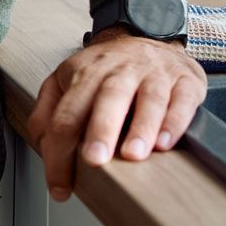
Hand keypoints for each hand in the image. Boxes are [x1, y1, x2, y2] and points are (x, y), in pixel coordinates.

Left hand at [26, 29, 205, 199]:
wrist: (150, 38)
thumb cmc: (107, 70)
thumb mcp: (69, 79)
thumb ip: (48, 109)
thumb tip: (40, 144)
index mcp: (85, 73)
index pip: (67, 114)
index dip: (60, 151)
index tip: (61, 187)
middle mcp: (120, 70)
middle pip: (108, 97)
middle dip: (101, 129)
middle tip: (95, 159)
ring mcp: (154, 73)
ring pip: (149, 98)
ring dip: (141, 127)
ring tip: (133, 154)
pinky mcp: (185, 80)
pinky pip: (182, 99)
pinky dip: (175, 121)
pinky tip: (166, 142)